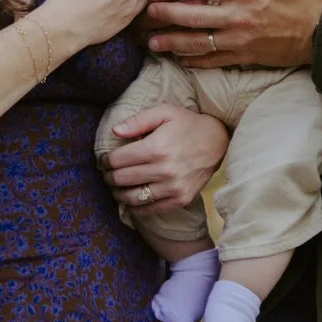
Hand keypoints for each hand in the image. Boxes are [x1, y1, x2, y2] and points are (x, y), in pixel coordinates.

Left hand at [99, 104, 227, 208]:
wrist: (217, 141)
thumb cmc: (187, 124)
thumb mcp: (164, 112)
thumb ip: (137, 120)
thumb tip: (115, 131)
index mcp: (156, 147)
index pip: (117, 160)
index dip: (105, 161)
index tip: (104, 160)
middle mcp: (164, 170)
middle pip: (121, 179)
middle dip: (109, 177)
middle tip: (107, 173)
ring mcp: (173, 187)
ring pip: (132, 197)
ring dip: (118, 193)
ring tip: (116, 187)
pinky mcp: (181, 199)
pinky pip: (150, 209)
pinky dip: (135, 207)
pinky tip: (130, 200)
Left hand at [145, 0, 321, 68]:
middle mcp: (238, 16)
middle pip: (194, 15)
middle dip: (167, 13)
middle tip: (145, 10)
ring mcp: (238, 39)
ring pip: (198, 42)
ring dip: (173, 41)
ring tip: (152, 41)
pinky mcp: (243, 56)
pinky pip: (213, 60)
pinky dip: (194, 60)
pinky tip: (179, 59)